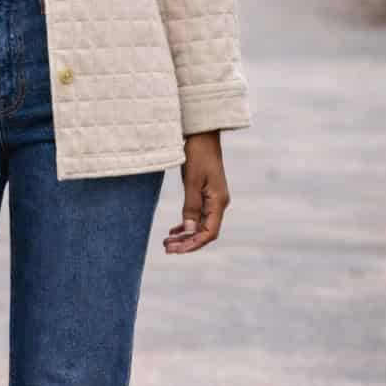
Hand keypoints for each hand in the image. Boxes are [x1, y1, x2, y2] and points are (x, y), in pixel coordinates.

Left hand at [164, 130, 229, 254]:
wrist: (202, 135)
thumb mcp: (192, 181)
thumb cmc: (198, 154)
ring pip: (200, 225)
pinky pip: (198, 216)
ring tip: (167, 243)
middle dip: (186, 243)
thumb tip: (188, 231)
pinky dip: (186, 225)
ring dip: (185, 236)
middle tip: (167, 249)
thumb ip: (191, 206)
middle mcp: (219, 203)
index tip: (175, 250)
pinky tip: (174, 231)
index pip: (208, 233)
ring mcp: (214, 199)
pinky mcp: (207, 194)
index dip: (193, 244)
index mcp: (218, 201)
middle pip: (204, 232)